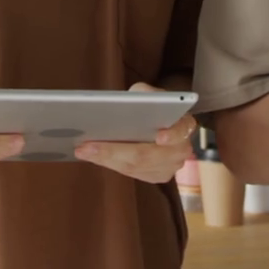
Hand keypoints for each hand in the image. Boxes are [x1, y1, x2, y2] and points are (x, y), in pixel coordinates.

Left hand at [74, 82, 199, 183]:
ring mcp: (171, 166)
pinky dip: (110, 163)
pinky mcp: (157, 176)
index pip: (181, 130)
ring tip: (83, 149)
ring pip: (134, 167)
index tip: (159, 136)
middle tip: (87, 145)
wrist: (160, 120)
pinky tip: (92, 155)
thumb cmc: (151, 104)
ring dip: (106, 159)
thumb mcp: (148, 92)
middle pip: (147, 155)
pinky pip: (131, 173)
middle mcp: (181, 149)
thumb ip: (142, 95)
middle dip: (114, 151)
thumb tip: (124, 105)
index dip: (172, 135)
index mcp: (185, 124)